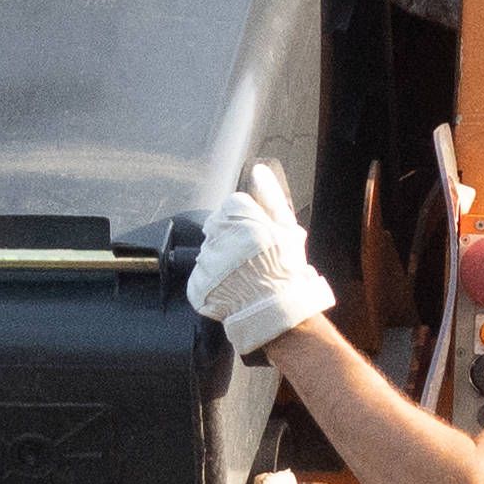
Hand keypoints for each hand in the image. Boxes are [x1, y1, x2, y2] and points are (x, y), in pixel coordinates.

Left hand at [183, 162, 334, 359]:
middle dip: (231, 237)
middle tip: (250, 257)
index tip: (256, 235)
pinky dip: (213, 282)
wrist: (277, 312)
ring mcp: (206, 263)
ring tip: (243, 276)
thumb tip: (258, 171)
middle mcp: (220, 238)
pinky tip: (232, 287)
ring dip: (222, 259)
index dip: (246, 219)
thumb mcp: (286, 229)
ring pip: (209, 250)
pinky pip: (200, 276)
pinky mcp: (197, 285)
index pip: (232, 205)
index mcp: (241, 220)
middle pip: (218, 225)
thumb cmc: (285, 270)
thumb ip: (270, 198)